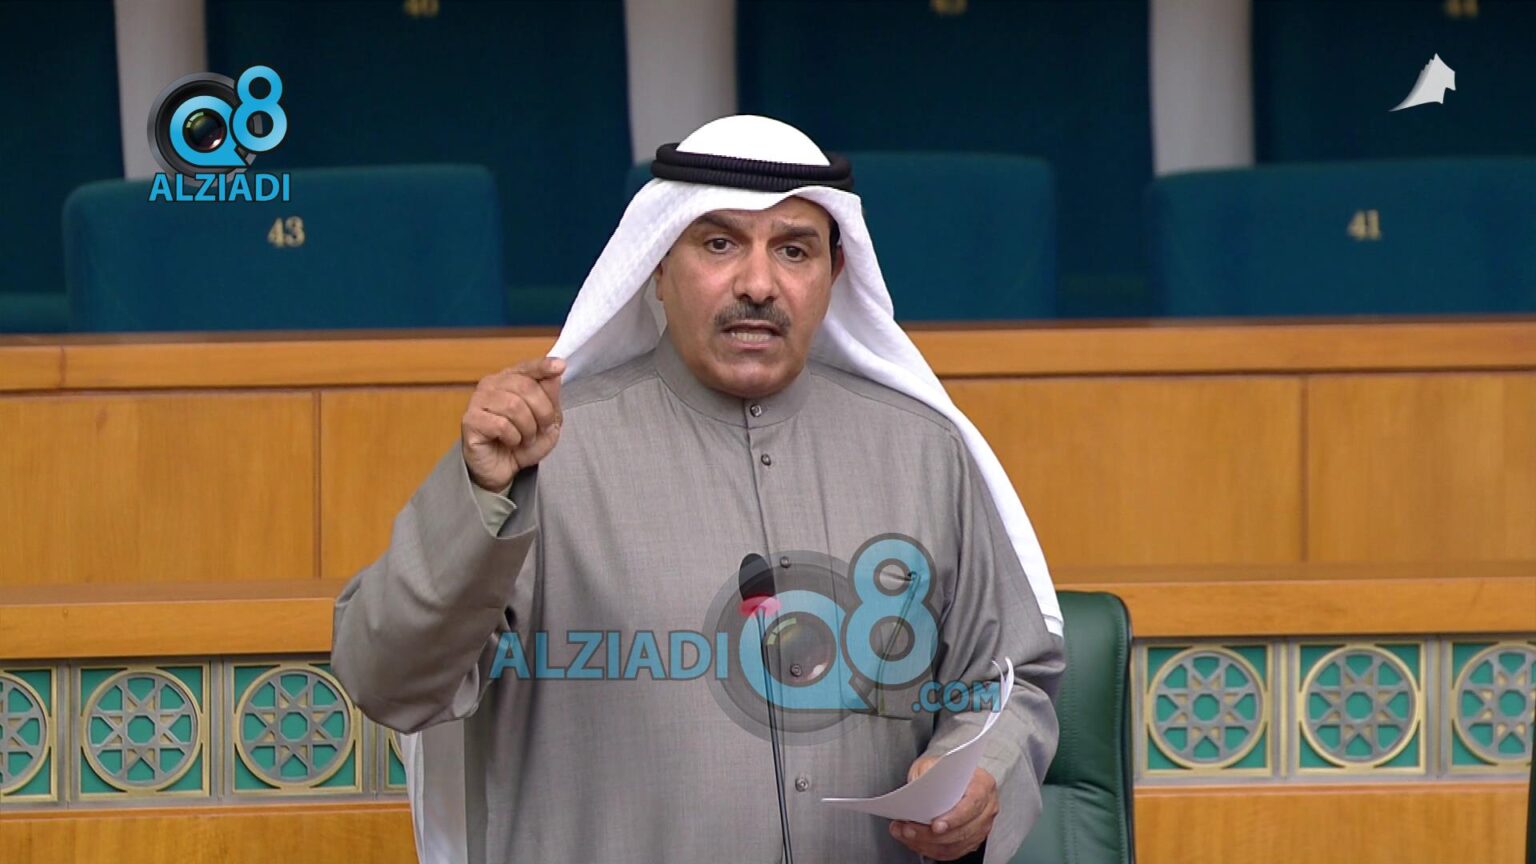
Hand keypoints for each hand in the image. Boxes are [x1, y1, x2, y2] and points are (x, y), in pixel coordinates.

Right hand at [461, 356, 564, 490]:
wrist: (502, 470)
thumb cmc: (522, 443)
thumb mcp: (546, 421)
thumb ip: (550, 397)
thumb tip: (555, 374)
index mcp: (509, 379)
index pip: (528, 367)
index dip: (544, 366)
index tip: (560, 366)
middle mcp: (490, 385)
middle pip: (526, 386)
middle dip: (543, 412)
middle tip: (543, 428)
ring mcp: (477, 401)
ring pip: (514, 405)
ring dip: (528, 428)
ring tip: (526, 438)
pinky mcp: (470, 421)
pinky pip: (501, 424)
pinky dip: (514, 437)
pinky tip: (511, 442)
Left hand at [889, 755, 998, 860]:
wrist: (950, 777)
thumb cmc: (944, 770)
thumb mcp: (932, 763)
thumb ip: (926, 773)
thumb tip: (915, 791)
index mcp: (983, 784)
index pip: (973, 804)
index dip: (954, 817)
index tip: (935, 825)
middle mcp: (986, 808)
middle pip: (963, 829)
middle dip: (932, 834)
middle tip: (909, 830)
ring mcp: (981, 826)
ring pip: (956, 844)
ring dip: (928, 844)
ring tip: (907, 834)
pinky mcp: (971, 840)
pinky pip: (952, 852)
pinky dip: (931, 849)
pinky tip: (915, 841)